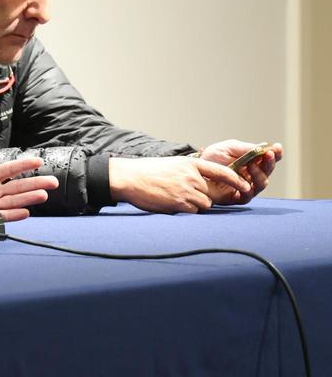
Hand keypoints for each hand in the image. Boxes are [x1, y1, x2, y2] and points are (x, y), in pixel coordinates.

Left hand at [0, 126, 56, 221]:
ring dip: (28, 198)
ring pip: (13, 201)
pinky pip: (1, 216)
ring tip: (43, 195)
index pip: (10, 169)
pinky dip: (13, 215)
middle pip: (18, 186)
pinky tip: (26, 211)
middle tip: (52, 182)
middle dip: (35, 183)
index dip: (24, 165)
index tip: (38, 161)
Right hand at [109, 156, 251, 212]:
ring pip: (203, 204)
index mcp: (191, 164)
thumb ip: (190, 172)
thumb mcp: (173, 164)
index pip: (222, 171)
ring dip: (194, 205)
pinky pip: (192, 212)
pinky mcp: (179, 203)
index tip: (246, 186)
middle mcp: (192, 177)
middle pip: (212, 194)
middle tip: (187, 196)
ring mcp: (187, 190)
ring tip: (175, 198)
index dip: (237, 180)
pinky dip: (185, 211)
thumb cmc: (148, 171)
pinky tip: (170, 203)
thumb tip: (204, 183)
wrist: (129, 178)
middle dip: (204, 198)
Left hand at [198, 140, 282, 204]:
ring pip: (262, 184)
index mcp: (253, 161)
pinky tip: (246, 182)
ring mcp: (246, 186)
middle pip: (268, 171)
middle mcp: (253, 174)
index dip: (275, 154)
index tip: (277, 148)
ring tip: (252, 165)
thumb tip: (265, 148)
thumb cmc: (213, 157)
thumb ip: (246, 148)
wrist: (196, 168)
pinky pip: (248, 196)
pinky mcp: (237, 197)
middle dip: (270, 163)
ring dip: (260, 174)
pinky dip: (249, 189)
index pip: (269, 158)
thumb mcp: (230, 148)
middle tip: (268, 155)